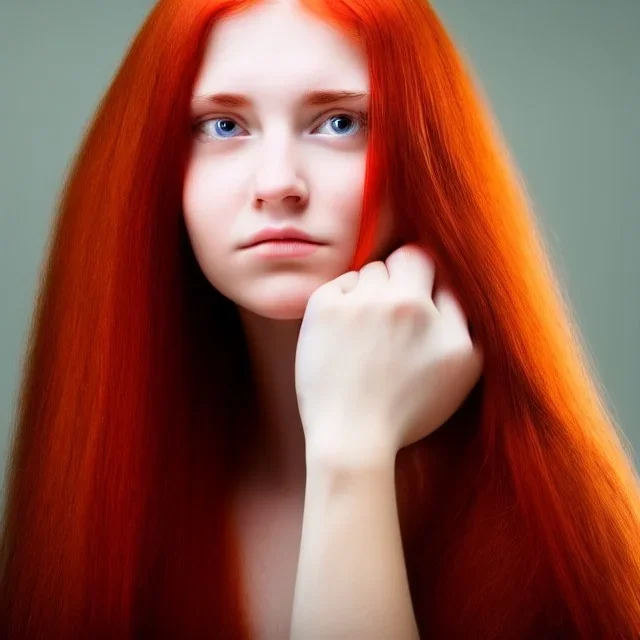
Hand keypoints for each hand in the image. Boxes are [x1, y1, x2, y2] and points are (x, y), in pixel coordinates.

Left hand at [295, 243, 483, 462]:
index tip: (417, 309)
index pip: (448, 280)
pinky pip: (343, 281)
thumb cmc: (402, 414)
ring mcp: (367, 304)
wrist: (348, 437)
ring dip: (373, 291)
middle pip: (414, 257)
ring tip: (365, 330)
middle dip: (406, 274)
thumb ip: (467, 328)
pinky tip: (342, 333)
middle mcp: (413, 310)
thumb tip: (454, 288)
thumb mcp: (459, 377)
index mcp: (451, 332)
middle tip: (393, 307)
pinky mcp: (328, 305)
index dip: (432, 291)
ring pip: (375, 269)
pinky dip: (344, 300)